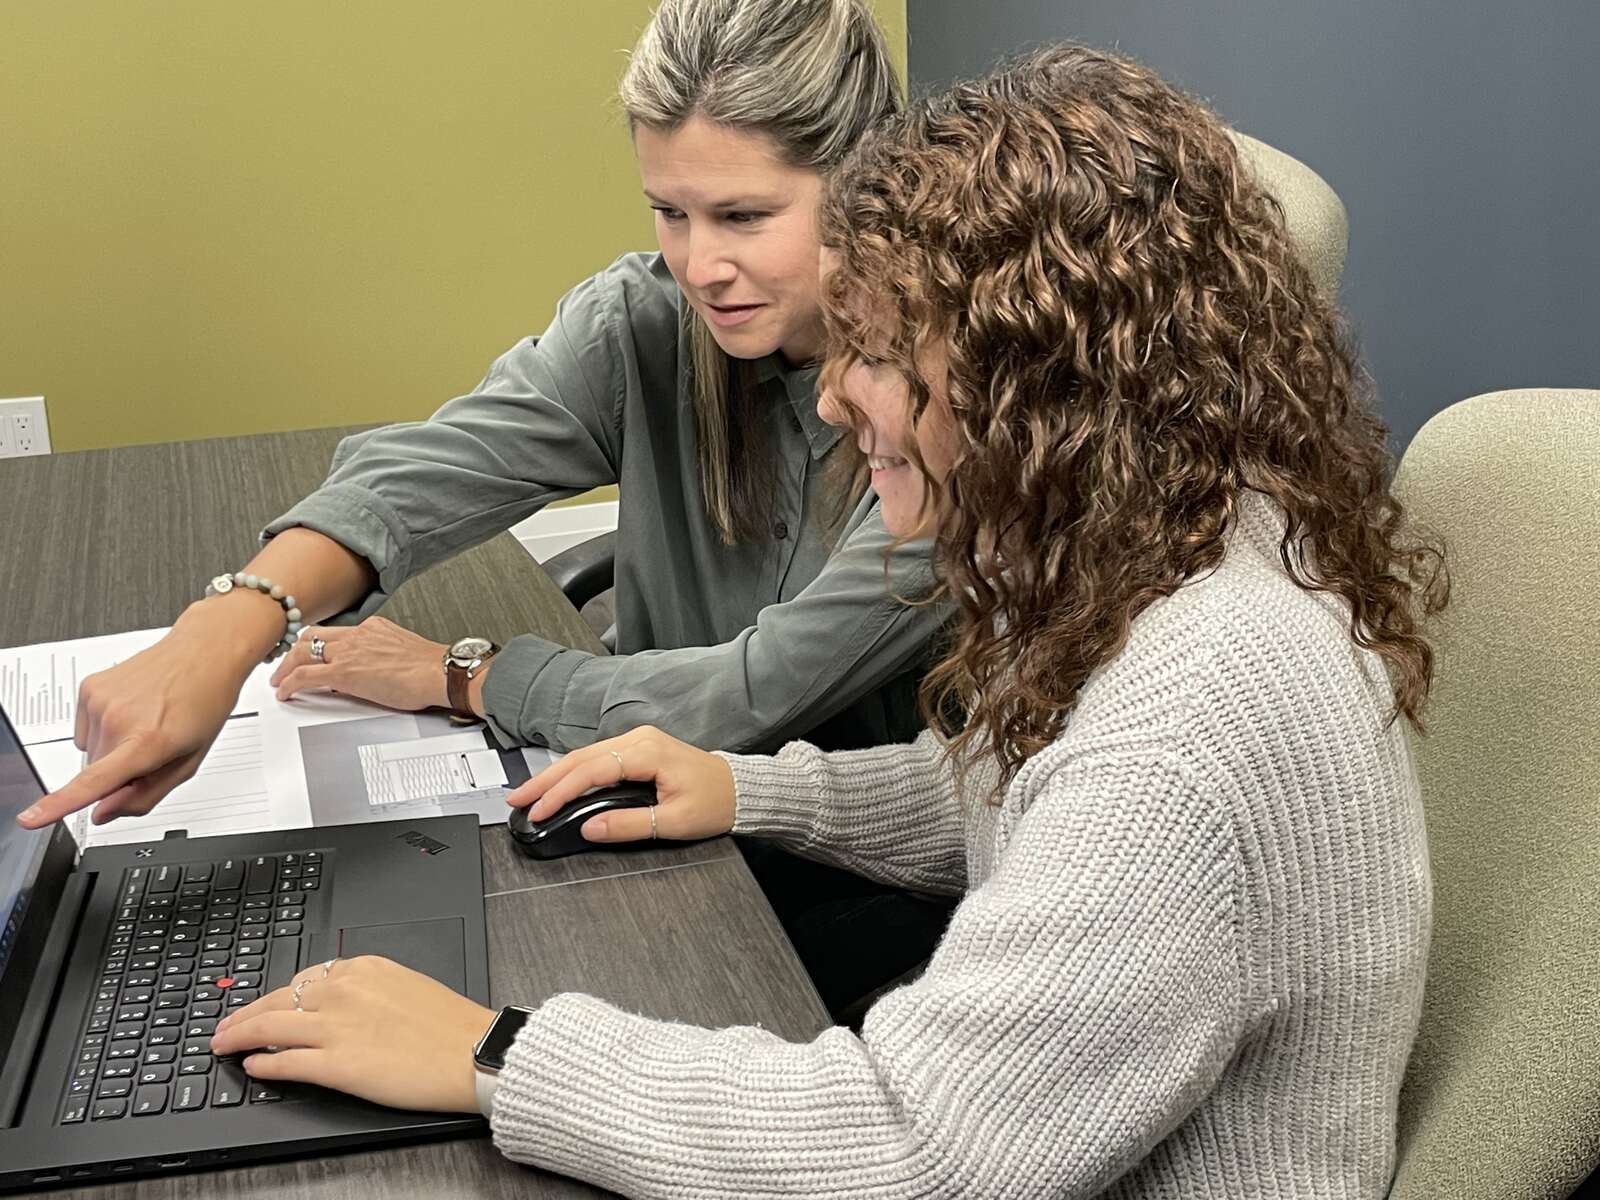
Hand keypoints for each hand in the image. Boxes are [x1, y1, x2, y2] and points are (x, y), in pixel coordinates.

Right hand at [17, 624, 250, 828]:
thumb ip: (145, 796)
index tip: (31, 818)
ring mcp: (100, 700)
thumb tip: (103, 813)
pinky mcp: (88, 687)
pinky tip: (132, 711)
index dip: (58, 804)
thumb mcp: (188, 762)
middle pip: (97, 774)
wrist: (203, 653)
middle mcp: (118, 719)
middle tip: (153, 747)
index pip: (94, 781)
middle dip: (120, 772)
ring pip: (90, 752)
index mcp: (147, 741)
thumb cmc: (204, 703)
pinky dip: (104, 728)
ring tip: (146, 722)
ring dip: (113, 748)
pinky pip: (85, 730)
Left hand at [210, 956, 496, 1112]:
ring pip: (269, 1028)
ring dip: (239, 1037)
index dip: (276, 995)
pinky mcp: (334, 1065)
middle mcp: (343, 991)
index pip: (304, 979)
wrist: (472, 1052)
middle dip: (244, 1015)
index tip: (264, 1005)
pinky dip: (263, 1064)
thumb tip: (340, 1005)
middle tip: (225, 1026)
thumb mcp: (406, 986)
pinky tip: (253, 1067)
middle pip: (277, 1000)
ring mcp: (335, 1028)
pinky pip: (284, 1062)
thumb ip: (368, 990)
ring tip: (223, 1045)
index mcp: (364, 968)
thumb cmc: (451, 1025)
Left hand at [271, 616, 450, 711]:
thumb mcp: (402, 651)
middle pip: (312, 636)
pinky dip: (289, 683)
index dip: (319, 643)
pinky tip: (284, 692)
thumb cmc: (430, 668)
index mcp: (373, 627)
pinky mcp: (343, 672)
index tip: (313, 651)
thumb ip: (382, 655)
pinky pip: (305, 675)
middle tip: (286, 664)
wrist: (439, 672)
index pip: (336, 632)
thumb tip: (371, 670)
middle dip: (294, 651)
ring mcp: (348, 651)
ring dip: (286, 666)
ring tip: (279, 679)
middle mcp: (357, 634)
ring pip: (302, 651)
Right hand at [510, 726, 736, 842]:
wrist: (739, 789)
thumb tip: (589, 829)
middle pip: (580, 758)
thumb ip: (627, 825)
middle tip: (516, 799)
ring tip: (529, 794)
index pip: (590, 771)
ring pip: (585, 756)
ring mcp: (637, 741)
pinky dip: (573, 772)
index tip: (538, 810)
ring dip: (555, 775)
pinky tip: (557, 785)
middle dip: (545, 780)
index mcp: (647, 752)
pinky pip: (597, 758)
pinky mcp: (638, 748)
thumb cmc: (715, 802)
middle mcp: (639, 739)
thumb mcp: (672, 821)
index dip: (559, 792)